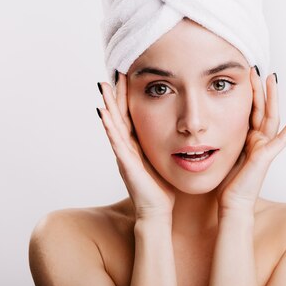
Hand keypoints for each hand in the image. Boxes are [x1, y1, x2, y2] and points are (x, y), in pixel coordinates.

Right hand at [97, 72, 175, 219]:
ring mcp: (124, 155)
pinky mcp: (125, 164)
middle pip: (119, 115)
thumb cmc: (163, 188)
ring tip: (103, 86)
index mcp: (137, 145)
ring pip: (113, 125)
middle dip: (115, 94)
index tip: (129, 75)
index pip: (131, 115)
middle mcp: (127, 147)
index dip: (128, 96)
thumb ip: (167, 145)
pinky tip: (103, 113)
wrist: (158, 212)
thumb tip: (182, 131)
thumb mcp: (165, 159)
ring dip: (108, 104)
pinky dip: (108, 127)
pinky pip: (115, 141)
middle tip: (113, 72)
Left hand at [216, 68, 285, 213]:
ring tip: (272, 79)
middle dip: (261, 89)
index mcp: (249, 140)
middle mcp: (259, 141)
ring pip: (271, 116)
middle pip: (263, 109)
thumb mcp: (223, 153)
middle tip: (259, 69)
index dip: (251, 93)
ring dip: (273, 97)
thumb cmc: (226, 183)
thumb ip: (224, 138)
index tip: (247, 76)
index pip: (251, 111)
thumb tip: (209, 124)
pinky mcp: (267, 156)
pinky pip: (282, 138)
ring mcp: (265, 148)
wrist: (232, 203)